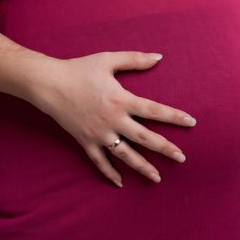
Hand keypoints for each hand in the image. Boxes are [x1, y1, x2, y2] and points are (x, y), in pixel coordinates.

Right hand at [31, 51, 196, 187]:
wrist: (48, 84)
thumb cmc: (79, 69)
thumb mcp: (108, 60)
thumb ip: (135, 59)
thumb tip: (159, 57)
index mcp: (122, 100)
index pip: (155, 111)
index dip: (175, 117)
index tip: (191, 123)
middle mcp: (113, 120)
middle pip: (145, 138)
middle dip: (166, 149)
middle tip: (182, 159)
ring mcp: (99, 134)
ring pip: (125, 155)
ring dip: (143, 167)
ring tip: (158, 178)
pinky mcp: (85, 142)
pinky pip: (99, 162)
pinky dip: (109, 173)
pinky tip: (121, 182)